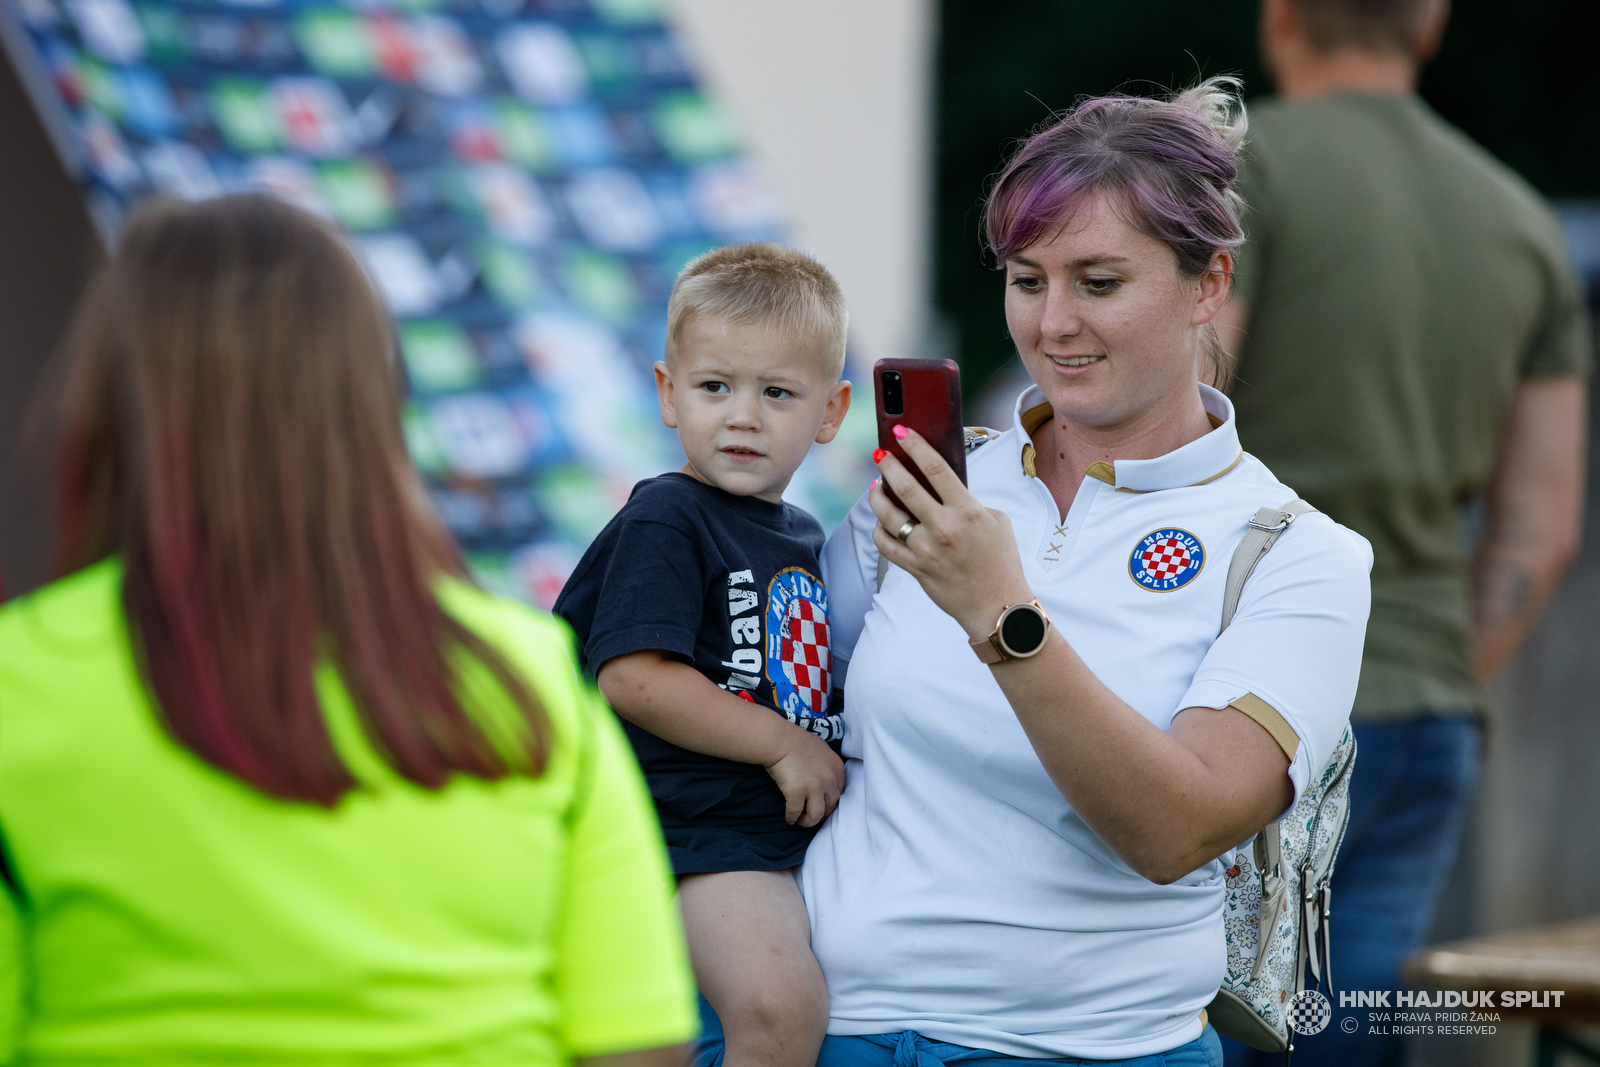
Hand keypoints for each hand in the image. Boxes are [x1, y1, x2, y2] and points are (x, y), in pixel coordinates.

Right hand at [764, 729, 844, 826]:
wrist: (780, 740)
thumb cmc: (797, 741)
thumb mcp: (821, 749)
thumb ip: (827, 765)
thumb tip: (825, 777)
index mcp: (837, 768)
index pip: (841, 792)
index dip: (831, 801)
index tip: (824, 804)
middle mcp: (830, 780)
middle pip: (832, 806)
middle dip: (823, 814)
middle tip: (812, 815)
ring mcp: (814, 787)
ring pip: (817, 815)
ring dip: (809, 821)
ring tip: (801, 821)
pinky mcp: (797, 793)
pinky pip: (795, 812)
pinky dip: (792, 818)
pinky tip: (789, 818)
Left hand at [871, 427, 1032, 638]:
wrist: (998, 607)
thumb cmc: (1001, 560)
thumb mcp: (996, 521)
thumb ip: (968, 502)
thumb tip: (940, 488)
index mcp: (967, 512)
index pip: (936, 468)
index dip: (916, 445)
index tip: (902, 431)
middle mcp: (944, 529)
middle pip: (905, 488)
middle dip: (889, 465)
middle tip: (880, 454)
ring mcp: (926, 550)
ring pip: (888, 516)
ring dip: (877, 496)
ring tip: (876, 486)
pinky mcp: (916, 569)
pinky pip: (886, 545)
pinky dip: (879, 530)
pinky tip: (880, 521)